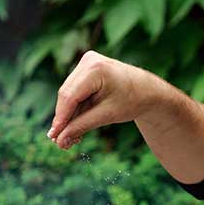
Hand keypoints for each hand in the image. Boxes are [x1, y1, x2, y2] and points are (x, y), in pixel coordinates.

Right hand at [47, 51, 165, 149]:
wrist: (148, 91)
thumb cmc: (133, 101)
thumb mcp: (107, 115)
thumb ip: (82, 126)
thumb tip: (60, 140)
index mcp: (96, 69)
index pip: (70, 96)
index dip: (61, 118)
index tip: (54, 137)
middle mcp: (88, 61)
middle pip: (67, 95)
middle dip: (64, 119)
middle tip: (60, 142)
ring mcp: (87, 63)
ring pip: (70, 95)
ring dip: (70, 116)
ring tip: (70, 139)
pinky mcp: (86, 69)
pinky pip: (76, 92)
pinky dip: (76, 109)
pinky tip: (76, 126)